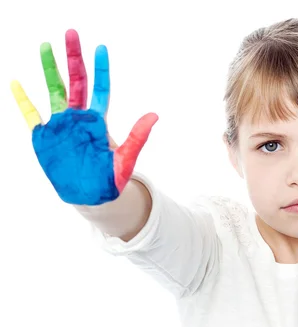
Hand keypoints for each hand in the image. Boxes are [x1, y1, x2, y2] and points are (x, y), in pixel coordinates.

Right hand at [11, 29, 157, 204]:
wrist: (91, 197)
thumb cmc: (110, 179)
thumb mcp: (126, 159)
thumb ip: (138, 137)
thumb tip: (155, 115)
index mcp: (98, 121)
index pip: (100, 89)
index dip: (100, 69)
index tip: (101, 48)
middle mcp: (79, 118)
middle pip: (76, 81)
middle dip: (73, 58)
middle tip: (71, 34)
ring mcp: (60, 125)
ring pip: (54, 90)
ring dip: (50, 69)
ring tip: (46, 46)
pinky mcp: (44, 137)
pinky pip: (31, 114)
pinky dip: (23, 99)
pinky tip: (16, 83)